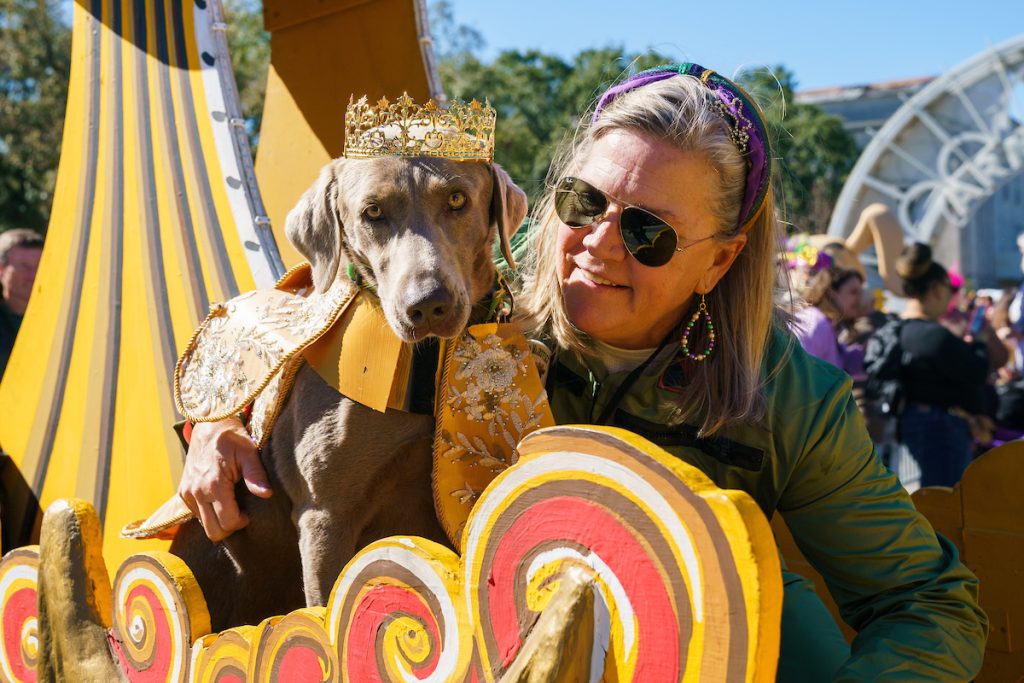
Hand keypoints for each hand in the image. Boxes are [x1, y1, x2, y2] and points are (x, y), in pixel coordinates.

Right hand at [178, 417, 271, 541]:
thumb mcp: (248, 452)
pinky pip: (196, 514)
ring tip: (232, 504)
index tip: (249, 512)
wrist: (210, 426)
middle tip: (241, 513)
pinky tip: (220, 500)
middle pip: (213, 531)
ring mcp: (187, 493)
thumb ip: (256, 475)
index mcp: (214, 484)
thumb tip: (266, 494)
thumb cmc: (232, 438)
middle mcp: (196, 492)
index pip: (227, 522)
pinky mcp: (182, 492)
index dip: (242, 522)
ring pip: (204, 525)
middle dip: (230, 527)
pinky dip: (209, 513)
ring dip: (219, 520)